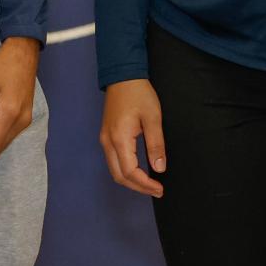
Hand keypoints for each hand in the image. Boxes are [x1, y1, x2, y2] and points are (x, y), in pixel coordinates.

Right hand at [99, 79, 164, 197]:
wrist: (122, 75)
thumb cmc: (139, 94)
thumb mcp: (153, 117)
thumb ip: (156, 144)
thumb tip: (159, 169)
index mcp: (119, 139)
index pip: (130, 172)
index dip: (145, 184)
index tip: (160, 188)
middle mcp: (107, 142)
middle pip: (119, 175)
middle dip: (137, 187)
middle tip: (157, 190)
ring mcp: (104, 139)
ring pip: (114, 170)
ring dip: (131, 180)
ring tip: (149, 183)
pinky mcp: (106, 135)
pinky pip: (113, 160)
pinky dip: (125, 171)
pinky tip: (139, 170)